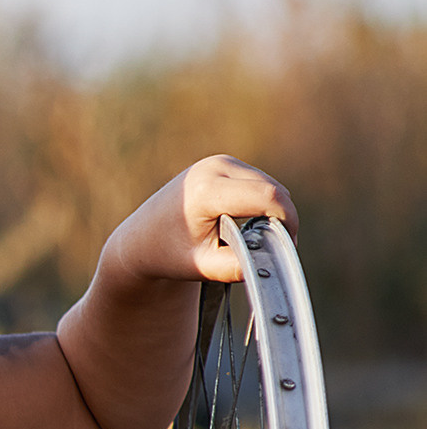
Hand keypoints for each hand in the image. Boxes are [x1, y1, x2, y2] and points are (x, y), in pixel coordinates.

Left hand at [116, 154, 298, 283]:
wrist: (141, 238)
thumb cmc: (168, 254)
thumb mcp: (202, 267)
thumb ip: (237, 266)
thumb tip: (273, 261)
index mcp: (206, 190)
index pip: (267, 197)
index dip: (286, 220)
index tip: (287, 246)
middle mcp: (214, 167)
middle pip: (272, 189)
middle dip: (279, 218)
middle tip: (269, 248)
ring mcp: (219, 162)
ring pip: (269, 185)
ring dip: (271, 210)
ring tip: (251, 238)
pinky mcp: (224, 164)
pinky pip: (259, 182)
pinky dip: (261, 203)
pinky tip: (243, 223)